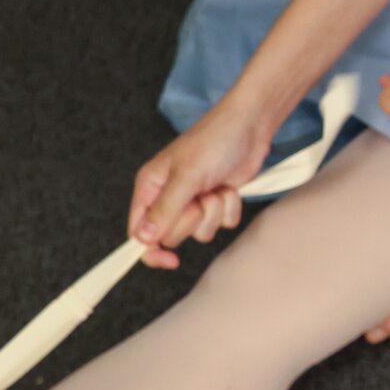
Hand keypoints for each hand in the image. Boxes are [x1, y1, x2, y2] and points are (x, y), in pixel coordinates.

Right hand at [126, 96, 278, 269]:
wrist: (250, 128)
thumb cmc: (213, 140)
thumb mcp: (187, 175)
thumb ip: (165, 209)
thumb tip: (144, 239)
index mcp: (150, 187)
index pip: (139, 231)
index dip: (151, 250)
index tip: (170, 261)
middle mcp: (168, 197)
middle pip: (172, 236)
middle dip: (191, 219)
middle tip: (199, 197)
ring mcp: (193, 201)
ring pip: (200, 232)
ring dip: (213, 212)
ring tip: (215, 188)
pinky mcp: (216, 203)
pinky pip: (222, 225)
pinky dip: (229, 209)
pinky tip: (229, 188)